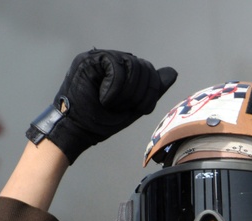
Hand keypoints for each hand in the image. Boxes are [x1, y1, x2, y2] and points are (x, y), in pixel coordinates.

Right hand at [27, 49, 177, 163]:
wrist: (78, 131)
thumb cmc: (101, 121)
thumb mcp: (134, 106)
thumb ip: (152, 90)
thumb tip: (173, 72)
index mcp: (123, 70)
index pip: (149, 71)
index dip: (150, 92)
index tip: (137, 109)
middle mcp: (112, 60)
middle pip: (144, 67)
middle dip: (139, 94)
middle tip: (122, 108)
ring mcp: (100, 57)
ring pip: (132, 65)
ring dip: (126, 93)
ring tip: (111, 103)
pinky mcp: (90, 59)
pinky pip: (117, 66)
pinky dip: (115, 88)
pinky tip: (105, 98)